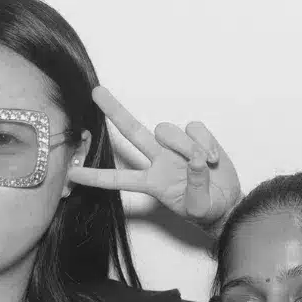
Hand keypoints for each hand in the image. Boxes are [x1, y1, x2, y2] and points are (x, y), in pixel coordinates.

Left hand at [67, 87, 242, 229]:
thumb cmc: (207, 210)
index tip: (72, 172)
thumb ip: (196, 186)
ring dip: (185, 145)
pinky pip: (194, 128)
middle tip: (96, 92)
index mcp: (152, 183)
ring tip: (204, 163)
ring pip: (168, 131)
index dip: (96, 176)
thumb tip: (195, 160)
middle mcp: (158, 161)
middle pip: (132, 132)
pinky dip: (205, 141)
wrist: (229, 203)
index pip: (118, 179)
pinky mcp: (196, 138)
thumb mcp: (199, 209)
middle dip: (114, 112)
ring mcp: (175, 147)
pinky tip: (213, 158)